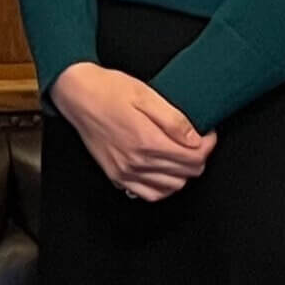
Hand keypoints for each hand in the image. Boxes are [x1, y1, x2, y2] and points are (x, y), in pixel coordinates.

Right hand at [48, 62, 216, 200]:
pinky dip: (162, 187)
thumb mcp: (146, 94)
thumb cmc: (108, 90)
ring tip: (180, 154)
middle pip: (186, 173)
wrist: (77, 95)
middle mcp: (136, 161)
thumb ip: (174, 120)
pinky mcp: (116, 176)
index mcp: (147, 141)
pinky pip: (148, 194)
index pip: (194, 157)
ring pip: (170, 187)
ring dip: (182, 173)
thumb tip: (196, 139)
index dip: (208, 145)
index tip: (207, 134)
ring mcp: (125, 172)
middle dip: (197, 157)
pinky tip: (164, 172)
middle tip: (195, 141)